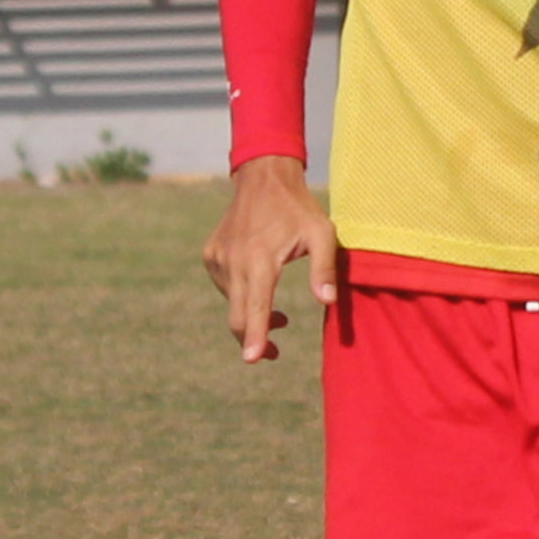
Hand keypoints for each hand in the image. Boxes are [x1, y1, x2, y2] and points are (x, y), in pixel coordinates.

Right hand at [201, 157, 339, 362]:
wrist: (263, 178)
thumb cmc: (299, 208)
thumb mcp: (323, 234)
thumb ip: (324, 269)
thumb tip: (327, 302)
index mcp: (260, 259)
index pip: (256, 307)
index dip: (257, 336)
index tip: (253, 359)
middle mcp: (233, 261)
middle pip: (238, 316)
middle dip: (254, 340)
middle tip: (275, 354)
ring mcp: (218, 258)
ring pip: (232, 304)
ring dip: (253, 317)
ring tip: (282, 318)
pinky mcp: (211, 255)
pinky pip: (226, 288)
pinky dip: (243, 298)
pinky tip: (262, 291)